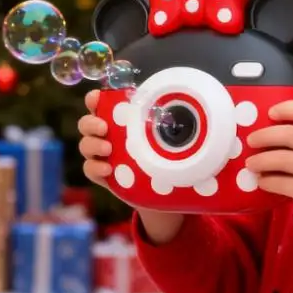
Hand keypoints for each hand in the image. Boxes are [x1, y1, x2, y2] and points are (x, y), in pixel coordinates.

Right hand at [77, 90, 183, 244]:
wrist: (163, 195)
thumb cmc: (167, 158)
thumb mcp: (172, 140)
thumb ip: (177, 126)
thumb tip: (207, 109)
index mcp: (123, 120)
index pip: (102, 103)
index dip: (96, 98)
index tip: (99, 97)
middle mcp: (109, 135)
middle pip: (87, 122)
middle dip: (91, 122)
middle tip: (105, 127)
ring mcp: (103, 156)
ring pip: (85, 144)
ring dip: (93, 144)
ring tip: (109, 150)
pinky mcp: (103, 176)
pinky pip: (89, 169)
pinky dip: (95, 168)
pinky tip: (108, 170)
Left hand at [245, 100, 292, 243]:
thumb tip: (268, 128)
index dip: (286, 109)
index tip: (270, 112)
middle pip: (288, 134)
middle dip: (263, 136)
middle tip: (251, 140)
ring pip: (281, 158)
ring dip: (260, 160)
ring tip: (251, 163)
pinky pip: (280, 182)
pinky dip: (266, 181)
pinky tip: (262, 181)